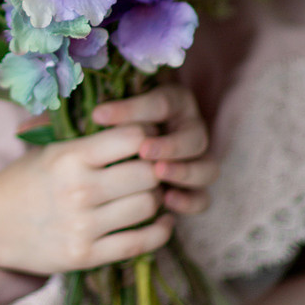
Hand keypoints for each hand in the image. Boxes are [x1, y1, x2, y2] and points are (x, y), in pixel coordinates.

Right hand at [0, 85, 216, 275]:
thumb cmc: (22, 180)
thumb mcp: (49, 149)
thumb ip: (89, 140)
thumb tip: (138, 127)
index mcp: (69, 156)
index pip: (131, 137)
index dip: (148, 135)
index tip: (148, 139)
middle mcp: (79, 189)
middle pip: (147, 174)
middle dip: (156, 170)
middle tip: (155, 169)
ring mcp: (83, 225)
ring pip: (147, 207)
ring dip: (156, 199)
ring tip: (153, 194)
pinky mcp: (86, 256)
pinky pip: (140, 243)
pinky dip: (159, 232)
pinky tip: (161, 222)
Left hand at [91, 84, 216, 220]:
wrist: (129, 148)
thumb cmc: (121, 124)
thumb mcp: (121, 111)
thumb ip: (118, 112)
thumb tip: (97, 115)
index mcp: (176, 103)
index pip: (162, 103)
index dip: (134, 109)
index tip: (101, 116)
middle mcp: (192, 130)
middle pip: (195, 138)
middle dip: (170, 144)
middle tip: (143, 150)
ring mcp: (198, 161)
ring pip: (207, 169)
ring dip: (184, 171)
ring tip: (158, 173)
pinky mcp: (196, 189)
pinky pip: (203, 198)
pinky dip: (189, 201)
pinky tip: (167, 201)